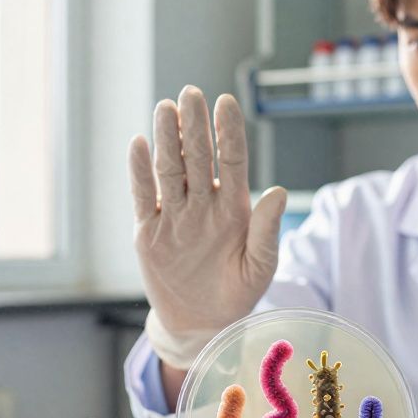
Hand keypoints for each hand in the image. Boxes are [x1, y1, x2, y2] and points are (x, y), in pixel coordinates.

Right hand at [128, 86, 286, 369]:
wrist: (201, 324)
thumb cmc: (237, 293)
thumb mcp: (259, 267)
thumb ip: (267, 231)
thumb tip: (279, 192)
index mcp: (234, 208)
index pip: (232, 160)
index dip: (229, 132)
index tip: (226, 102)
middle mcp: (204, 204)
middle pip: (198, 157)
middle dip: (195, 126)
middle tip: (190, 94)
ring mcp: (175, 215)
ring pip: (170, 169)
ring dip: (167, 139)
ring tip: (165, 109)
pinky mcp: (149, 231)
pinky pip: (143, 196)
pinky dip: (139, 172)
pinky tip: (138, 144)